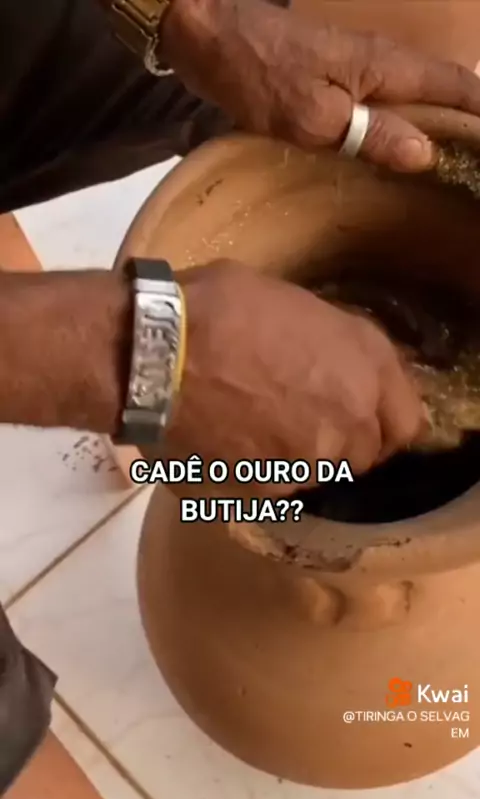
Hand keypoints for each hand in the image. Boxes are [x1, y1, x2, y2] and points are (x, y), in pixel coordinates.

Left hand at [161, 0, 479, 171]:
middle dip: (465, 123)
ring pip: (415, 96)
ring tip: (449, 161)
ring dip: (436, 124)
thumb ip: (372, 134)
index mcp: (387, 68)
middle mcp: (383, 62)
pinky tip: (398, 149)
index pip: (455, 87)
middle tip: (472, 164)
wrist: (212, 37)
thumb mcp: (315, 116)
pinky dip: (403, 124)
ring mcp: (360, 67)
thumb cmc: (262, 75)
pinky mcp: (337, 77)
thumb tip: (425, 154)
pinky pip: (386, 102)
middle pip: (442, 91)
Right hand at [167, 260, 424, 494]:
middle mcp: (354, 415)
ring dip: (299, 458)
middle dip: (338, 442)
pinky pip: (278, 484)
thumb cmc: (221, 308)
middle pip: (363, 455)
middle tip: (298, 422)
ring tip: (258, 430)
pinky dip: (261, 471)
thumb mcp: (294, 305)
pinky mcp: (272, 485)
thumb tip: (325, 364)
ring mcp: (314, 457)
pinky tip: (233, 442)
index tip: (361, 421)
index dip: (382, 424)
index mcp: (367, 362)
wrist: (161, 353)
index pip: (406, 422)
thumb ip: (328, 346)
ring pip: (320, 473)